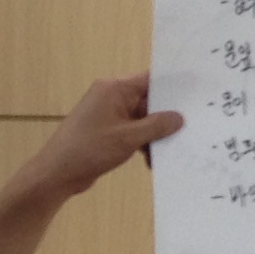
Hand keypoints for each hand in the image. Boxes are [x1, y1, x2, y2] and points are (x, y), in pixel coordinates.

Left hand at [0, 75, 184, 253]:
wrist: (57, 173)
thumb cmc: (90, 149)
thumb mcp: (128, 138)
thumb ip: (156, 126)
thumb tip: (179, 117)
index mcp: (114, 89)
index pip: (150, 80)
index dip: (173, 86)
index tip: (197, 93)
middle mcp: (111, 97)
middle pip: (148, 101)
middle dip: (167, 116)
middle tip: (194, 125)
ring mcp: (108, 115)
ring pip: (142, 119)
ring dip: (155, 135)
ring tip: (173, 149)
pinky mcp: (106, 131)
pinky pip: (132, 132)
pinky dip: (143, 143)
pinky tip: (153, 160)